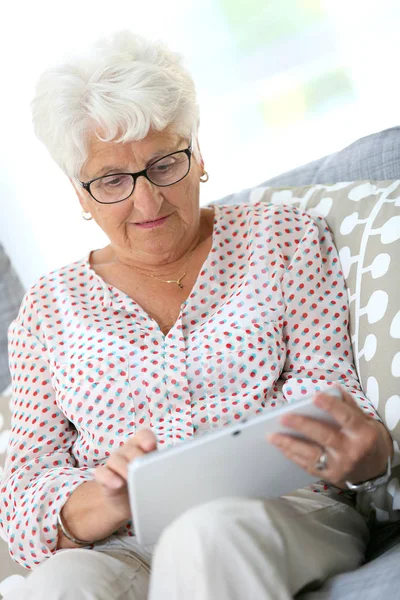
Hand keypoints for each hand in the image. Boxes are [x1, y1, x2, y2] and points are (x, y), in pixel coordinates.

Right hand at [94, 429, 156, 519]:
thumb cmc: (146, 483)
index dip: (146, 438)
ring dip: (124, 468)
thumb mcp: (155, 474)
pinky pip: (102, 473)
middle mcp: (127, 450)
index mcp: (141, 446)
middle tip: (144, 469)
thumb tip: (179, 470)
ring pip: (116, 459)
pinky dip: (109, 478)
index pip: (143, 435)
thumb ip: (162, 468)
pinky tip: (117, 484)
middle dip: (137, 457)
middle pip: (130, 448)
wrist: (127, 501)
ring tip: (131, 478)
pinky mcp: (104, 476)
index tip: (151, 446)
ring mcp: (114, 462)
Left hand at [268, 386, 393, 487]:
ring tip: (272, 436)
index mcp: (362, 432)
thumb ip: (348, 405)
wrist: (375, 470)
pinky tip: (281, 447)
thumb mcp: (365, 420)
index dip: (330, 406)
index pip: (346, 416)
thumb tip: (332, 388)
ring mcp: (340, 466)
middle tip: (282, 418)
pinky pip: (308, 466)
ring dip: (289, 444)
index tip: (314, 397)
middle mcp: (351, 450)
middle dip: (302, 426)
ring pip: (312, 454)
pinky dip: (293, 456)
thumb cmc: (367, 439)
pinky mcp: (330, 477)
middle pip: (324, 436)